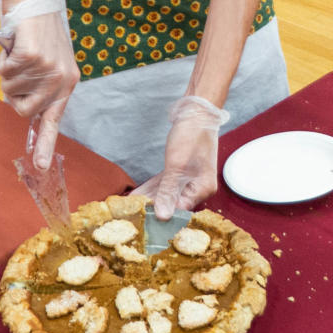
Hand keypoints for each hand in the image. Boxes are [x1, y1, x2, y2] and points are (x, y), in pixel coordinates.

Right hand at [0, 0, 77, 169]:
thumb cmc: (35, 30)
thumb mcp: (47, 60)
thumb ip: (40, 85)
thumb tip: (22, 108)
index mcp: (67, 82)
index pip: (53, 120)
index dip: (44, 144)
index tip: (39, 168)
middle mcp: (61, 79)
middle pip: (23, 110)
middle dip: (12, 94)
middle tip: (16, 70)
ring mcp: (48, 70)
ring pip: (10, 90)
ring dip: (7, 72)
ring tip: (19, 51)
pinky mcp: (33, 59)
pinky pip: (5, 73)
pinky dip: (3, 59)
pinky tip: (14, 44)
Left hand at [132, 96, 229, 218]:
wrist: (196, 113)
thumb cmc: (191, 136)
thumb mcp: (177, 166)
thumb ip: (168, 192)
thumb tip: (163, 216)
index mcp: (203, 189)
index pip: (180, 210)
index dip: (161, 215)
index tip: (142, 220)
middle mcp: (198, 188)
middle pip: (173, 203)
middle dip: (152, 207)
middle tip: (131, 213)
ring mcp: (190, 179)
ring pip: (166, 193)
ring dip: (149, 197)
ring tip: (129, 205)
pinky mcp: (181, 172)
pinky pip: (165, 183)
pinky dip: (152, 187)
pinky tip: (137, 193)